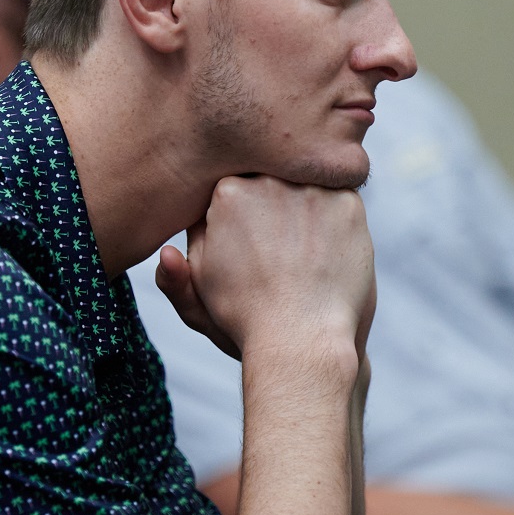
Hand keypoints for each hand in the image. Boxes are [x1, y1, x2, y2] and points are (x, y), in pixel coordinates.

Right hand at [157, 176, 374, 364]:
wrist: (305, 341)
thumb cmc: (246, 322)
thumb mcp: (197, 300)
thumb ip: (175, 274)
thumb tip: (165, 253)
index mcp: (226, 192)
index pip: (235, 179)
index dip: (241, 208)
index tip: (248, 235)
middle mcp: (268, 181)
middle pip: (271, 173)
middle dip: (272, 199)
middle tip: (276, 243)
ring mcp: (312, 189)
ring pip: (307, 179)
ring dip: (305, 202)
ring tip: (302, 247)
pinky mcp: (348, 203)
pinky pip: (341, 194)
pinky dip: (335, 216)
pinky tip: (327, 247)